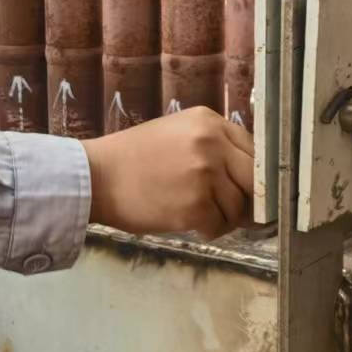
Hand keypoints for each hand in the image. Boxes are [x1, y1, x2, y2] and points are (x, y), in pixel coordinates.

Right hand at [82, 106, 254, 239]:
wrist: (94, 177)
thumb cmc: (131, 159)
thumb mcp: (176, 134)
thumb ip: (212, 145)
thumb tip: (249, 176)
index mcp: (208, 121)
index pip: (255, 150)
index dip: (255, 175)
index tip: (251, 190)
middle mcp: (212, 143)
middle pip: (257, 179)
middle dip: (251, 199)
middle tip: (241, 213)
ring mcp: (205, 174)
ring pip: (239, 206)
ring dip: (224, 217)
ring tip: (196, 213)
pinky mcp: (196, 205)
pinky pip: (220, 226)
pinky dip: (208, 230)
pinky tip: (187, 222)